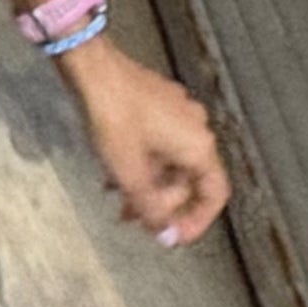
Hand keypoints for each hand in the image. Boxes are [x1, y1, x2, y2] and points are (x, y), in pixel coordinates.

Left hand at [55, 37, 230, 247]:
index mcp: (198, 146)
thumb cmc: (113, 118)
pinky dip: (142, 163)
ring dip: (148, 186)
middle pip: (189, 180)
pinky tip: (114, 172)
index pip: (214, 194)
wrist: (92, 68)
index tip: (173, 238)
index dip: (197, 221)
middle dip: (162, 205)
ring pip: (170, 162)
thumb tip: (168, 238)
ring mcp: (179, 112)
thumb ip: (151, 209)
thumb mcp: (130, 173)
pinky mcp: (159, 102)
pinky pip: (159, 143)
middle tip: (132, 220)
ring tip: (118, 200)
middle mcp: (196, 128)